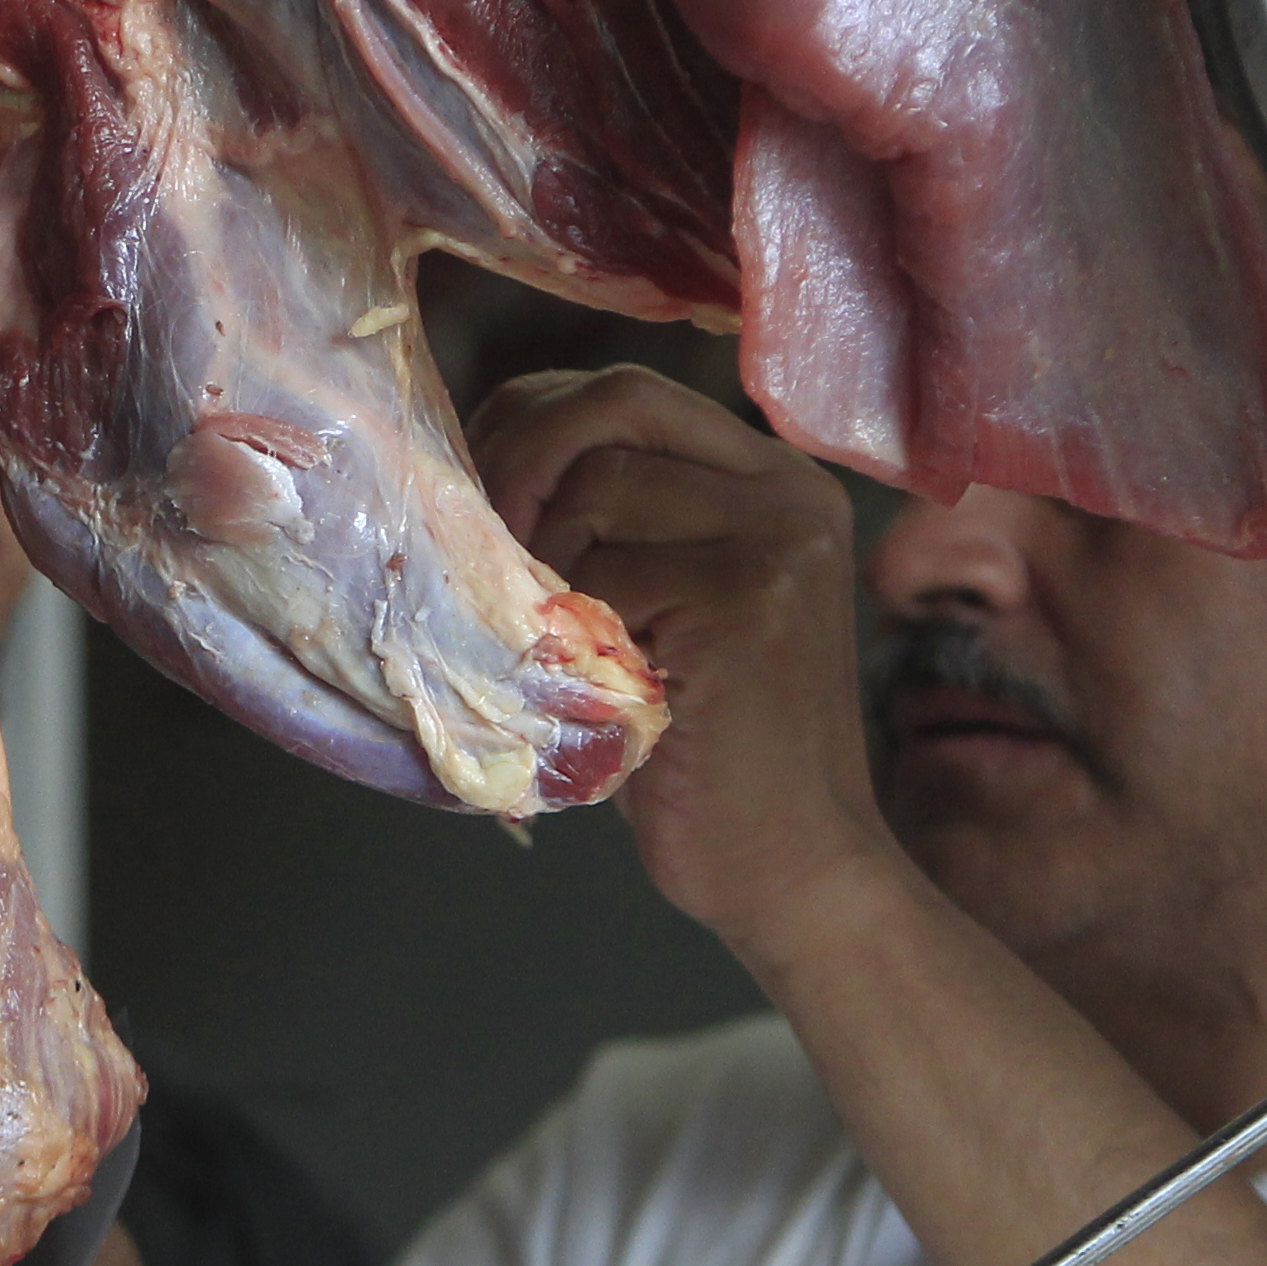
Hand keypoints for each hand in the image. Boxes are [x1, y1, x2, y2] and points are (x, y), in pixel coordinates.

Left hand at [469, 366, 898, 969]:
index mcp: (771, 481)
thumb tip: (472, 461)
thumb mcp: (661, 610)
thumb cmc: (704, 755)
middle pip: (615, 403)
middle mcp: (788, 492)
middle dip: (519, 458)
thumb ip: (609, 526)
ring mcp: (776, 540)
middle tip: (478, 546)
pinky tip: (580, 689)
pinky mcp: (747, 599)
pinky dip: (561, 630)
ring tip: (547, 642)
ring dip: (538, 562)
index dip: (530, 423)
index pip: (623, 394)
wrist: (793, 871)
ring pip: (595, 488)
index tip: (478, 496)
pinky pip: (599, 574)